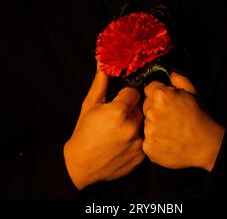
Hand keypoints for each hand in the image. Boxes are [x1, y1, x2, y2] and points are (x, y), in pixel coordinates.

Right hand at [64, 70, 144, 189]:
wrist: (81, 164)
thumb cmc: (84, 132)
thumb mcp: (90, 104)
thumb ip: (100, 82)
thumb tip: (102, 61)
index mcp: (119, 111)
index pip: (134, 92)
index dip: (125, 96)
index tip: (117, 102)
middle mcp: (132, 126)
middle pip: (141, 107)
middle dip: (132, 109)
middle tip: (119, 117)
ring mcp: (138, 143)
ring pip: (145, 123)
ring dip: (137, 124)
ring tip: (121, 130)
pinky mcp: (141, 156)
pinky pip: (146, 140)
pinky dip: (138, 139)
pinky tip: (124, 142)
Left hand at [142, 71, 224, 170]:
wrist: (207, 145)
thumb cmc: (201, 117)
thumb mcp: (192, 92)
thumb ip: (178, 79)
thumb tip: (169, 73)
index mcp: (161, 96)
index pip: (149, 88)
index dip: (158, 93)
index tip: (165, 100)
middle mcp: (152, 112)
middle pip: (146, 105)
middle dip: (155, 108)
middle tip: (169, 116)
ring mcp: (150, 131)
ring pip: (146, 123)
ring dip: (154, 125)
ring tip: (170, 129)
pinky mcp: (149, 147)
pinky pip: (147, 140)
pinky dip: (155, 141)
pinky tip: (167, 140)